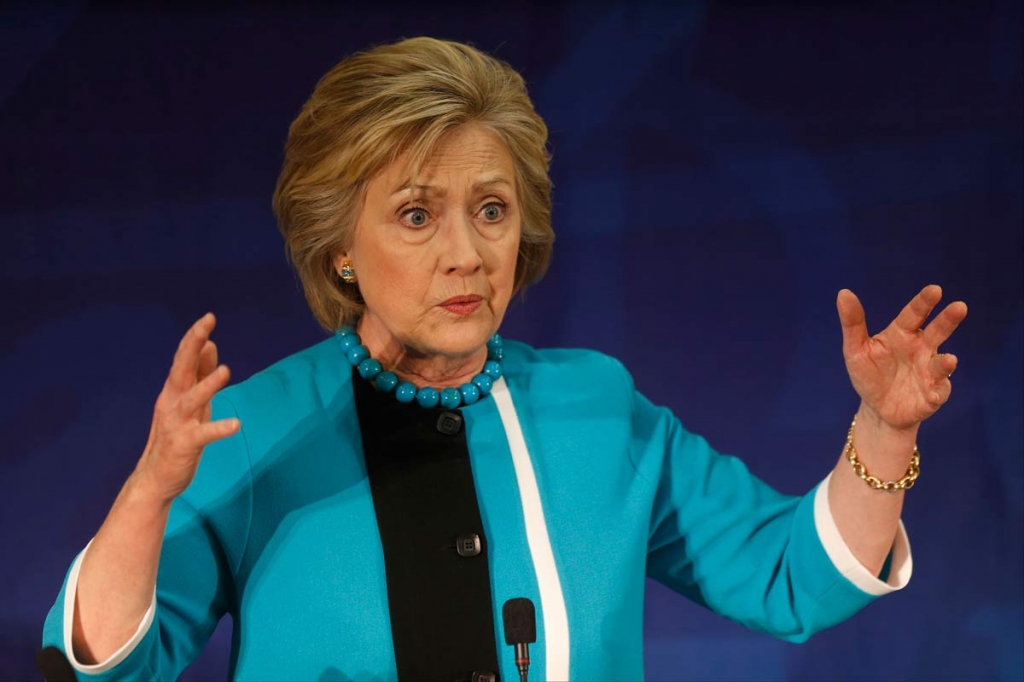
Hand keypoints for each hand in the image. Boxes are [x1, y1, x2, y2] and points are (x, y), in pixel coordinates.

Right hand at [131, 313, 239, 502]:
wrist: (156, 477)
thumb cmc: (177, 435)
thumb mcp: (191, 401)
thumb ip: (200, 375)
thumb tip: (210, 345)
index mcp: (175, 390)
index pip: (183, 358)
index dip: (195, 338)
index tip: (209, 318)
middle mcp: (173, 402)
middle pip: (182, 369)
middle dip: (193, 345)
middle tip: (207, 325)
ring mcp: (177, 423)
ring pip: (193, 399)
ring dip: (208, 384)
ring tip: (225, 370)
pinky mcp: (185, 444)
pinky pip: (203, 435)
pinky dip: (219, 429)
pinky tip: (235, 425)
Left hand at [837, 285, 966, 431]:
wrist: (877, 408)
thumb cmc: (869, 373)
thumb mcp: (856, 349)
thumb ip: (852, 323)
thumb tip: (843, 292)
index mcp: (902, 334)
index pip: (913, 315)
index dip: (923, 303)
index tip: (934, 290)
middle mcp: (920, 350)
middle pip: (936, 332)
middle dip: (948, 320)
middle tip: (959, 307)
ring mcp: (929, 372)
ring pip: (940, 364)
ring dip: (944, 363)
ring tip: (948, 360)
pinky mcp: (932, 395)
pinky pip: (937, 393)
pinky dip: (936, 393)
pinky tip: (932, 395)